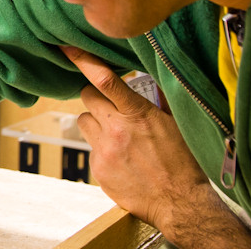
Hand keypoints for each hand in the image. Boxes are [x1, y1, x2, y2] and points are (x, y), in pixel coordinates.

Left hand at [61, 47, 215, 227]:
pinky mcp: (97, 170)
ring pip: (84, 121)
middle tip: (111, 106)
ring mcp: (104, 151)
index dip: (83, 61)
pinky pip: (90, 149)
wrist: (179, 202)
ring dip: (96, 122)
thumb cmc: (183, 162)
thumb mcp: (177, 124)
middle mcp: (116, 130)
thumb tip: (152, 78)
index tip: (67, 48)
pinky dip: (102, 149)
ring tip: (117, 134)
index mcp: (138, 114)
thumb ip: (160, 99)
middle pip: (87, 97)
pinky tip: (121, 159)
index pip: (105, 80)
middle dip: (96, 97)